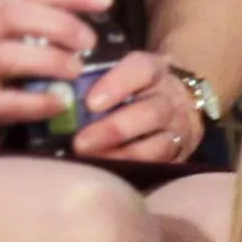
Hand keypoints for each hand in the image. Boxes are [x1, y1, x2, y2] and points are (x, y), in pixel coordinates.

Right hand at [0, 0, 118, 149]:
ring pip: (7, 54)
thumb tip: (99, 32)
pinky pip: (4, 101)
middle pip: (17, 15)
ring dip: (48, 60)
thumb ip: (46, 38)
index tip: (106, 0)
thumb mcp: (18, 51)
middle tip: (90, 43)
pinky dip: (36, 102)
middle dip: (59, 25)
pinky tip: (60, 103)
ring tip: (77, 71)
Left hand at [74, 51, 203, 164]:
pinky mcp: (181, 154)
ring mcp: (180, 129)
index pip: (141, 70)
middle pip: (149, 113)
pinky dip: (134, 168)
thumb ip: (100, 76)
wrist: (182, 102)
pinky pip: (160, 164)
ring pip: (157, 145)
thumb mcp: (125, 70)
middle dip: (114, 130)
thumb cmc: (139, 84)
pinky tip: (110, 172)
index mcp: (156, 69)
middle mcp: (172, 99)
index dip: (116, 85)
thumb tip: (59, 91)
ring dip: (123, 155)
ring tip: (94, 161)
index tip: (90, 103)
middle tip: (81, 143)